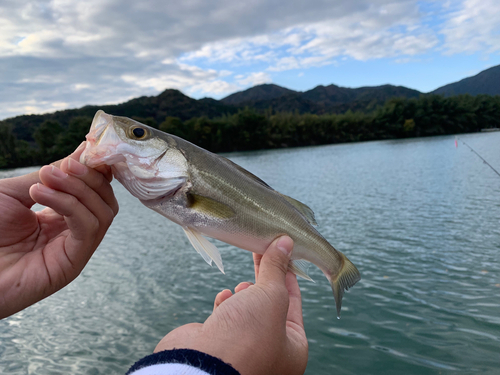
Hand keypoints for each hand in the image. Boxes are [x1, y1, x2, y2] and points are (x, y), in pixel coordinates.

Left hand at [0, 143, 118, 318]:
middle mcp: (73, 231)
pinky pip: (89, 228)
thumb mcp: (16, 191)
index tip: (87, 149)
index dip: (96, 169)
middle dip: (89, 177)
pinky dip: (71, 205)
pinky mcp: (73, 263)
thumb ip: (53, 174)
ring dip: (79, 189)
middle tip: (62, 166)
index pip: (96, 190)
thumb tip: (85, 149)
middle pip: (105, 199)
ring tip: (46, 179)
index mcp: (62, 216)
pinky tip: (42, 194)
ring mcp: (75, 248)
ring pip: (103, 211)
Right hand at [155, 236, 308, 374]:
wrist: (202, 365)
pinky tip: (225, 298)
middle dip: (265, 278)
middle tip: (261, 249)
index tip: (282, 250)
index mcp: (293, 346)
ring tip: (243, 287)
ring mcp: (243, 347)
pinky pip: (227, 316)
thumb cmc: (247, 335)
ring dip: (246, 293)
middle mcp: (271, 350)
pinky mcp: (219, 342)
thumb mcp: (272, 296)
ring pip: (248, 309)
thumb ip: (277, 268)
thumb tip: (286, 242)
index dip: (288, 273)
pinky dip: (226, 304)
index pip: (295, 301)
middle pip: (271, 303)